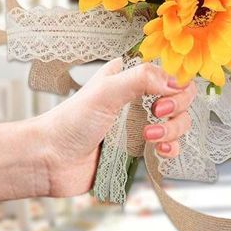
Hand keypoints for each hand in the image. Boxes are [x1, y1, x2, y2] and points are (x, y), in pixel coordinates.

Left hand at [35, 59, 195, 196]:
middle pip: (180, 96)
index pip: (169, 70)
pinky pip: (171, 146)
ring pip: (179, 122)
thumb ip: (142, 79)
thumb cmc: (70, 121)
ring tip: (149, 137)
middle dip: (177, 106)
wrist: (50, 161)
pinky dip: (171, 148)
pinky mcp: (141, 148)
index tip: (168, 92)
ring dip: (172, 130)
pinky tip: (160, 151)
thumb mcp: (106, 91)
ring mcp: (142, 123)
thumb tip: (176, 83)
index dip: (177, 80)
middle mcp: (140, 97)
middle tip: (160, 112)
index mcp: (131, 76)